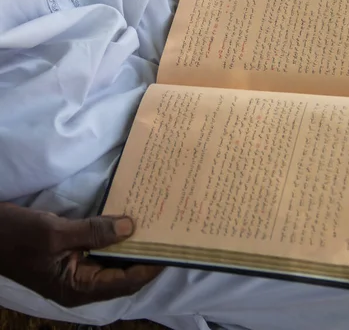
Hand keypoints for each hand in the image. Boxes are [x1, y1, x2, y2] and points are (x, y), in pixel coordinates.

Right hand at [0, 203, 161, 305]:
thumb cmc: (17, 236)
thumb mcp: (55, 233)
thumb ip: (94, 231)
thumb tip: (131, 227)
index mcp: (77, 288)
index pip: (125, 282)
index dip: (149, 267)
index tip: (171, 248)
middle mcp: (80, 284)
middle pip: (122, 273)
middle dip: (144, 254)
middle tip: (166, 231)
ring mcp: (75, 270)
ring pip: (112, 261)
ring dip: (130, 244)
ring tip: (153, 224)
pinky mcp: (70, 256)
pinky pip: (100, 250)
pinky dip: (113, 237)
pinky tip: (125, 220)